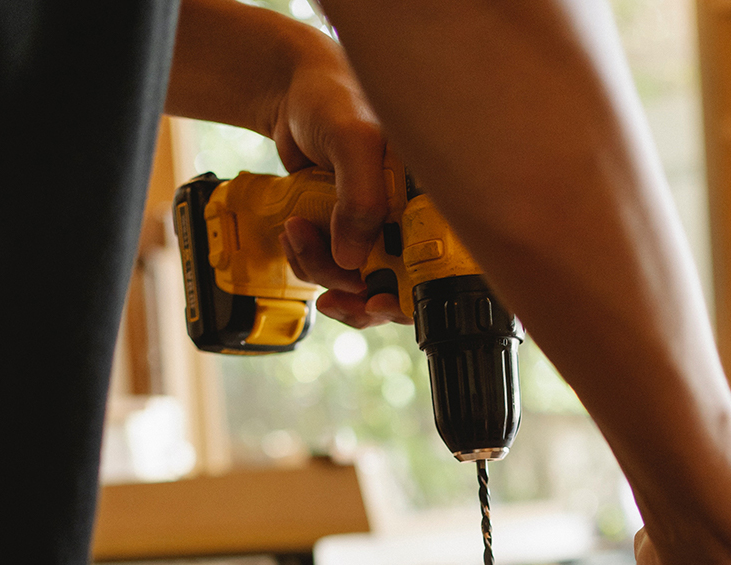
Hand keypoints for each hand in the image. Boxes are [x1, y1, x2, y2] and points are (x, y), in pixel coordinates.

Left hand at [269, 45, 409, 326]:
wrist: (292, 94)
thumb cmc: (334, 100)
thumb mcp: (354, 141)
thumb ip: (361, 199)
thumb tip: (351, 261)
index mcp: (430, 201)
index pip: (438, 268)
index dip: (409, 298)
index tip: (375, 303)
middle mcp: (409, 220)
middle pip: (395, 289)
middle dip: (356, 296)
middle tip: (331, 295)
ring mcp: (377, 229)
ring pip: (356, 282)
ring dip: (319, 269)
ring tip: (297, 231)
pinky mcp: (346, 232)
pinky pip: (328, 268)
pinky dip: (306, 259)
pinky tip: (294, 230)